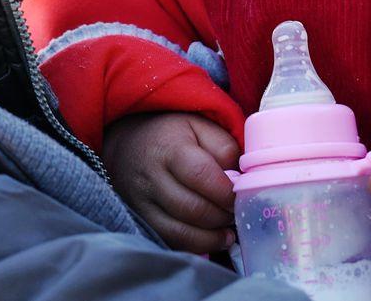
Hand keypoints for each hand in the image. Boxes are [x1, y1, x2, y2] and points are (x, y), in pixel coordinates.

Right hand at [102, 111, 237, 253]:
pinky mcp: (141, 221)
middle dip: (222, 216)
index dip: (225, 191)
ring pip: (181, 231)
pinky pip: (171, 241)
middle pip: (192, 208)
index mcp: (169, 148)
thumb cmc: (171, 134)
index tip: (241, 195)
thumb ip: (224, 147)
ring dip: (211, 236)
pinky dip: (196, 246)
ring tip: (228, 230)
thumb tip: (239, 179)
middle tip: (237, 212)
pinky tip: (212, 238)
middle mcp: (151, 178)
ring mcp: (142, 203)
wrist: (129, 144)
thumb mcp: (199, 126)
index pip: (200, 175)